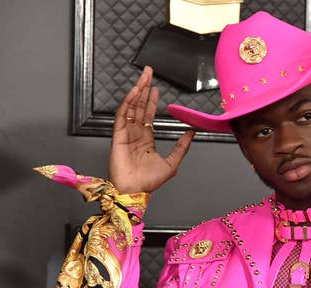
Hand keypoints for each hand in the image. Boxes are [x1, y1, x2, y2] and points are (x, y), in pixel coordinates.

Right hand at [109, 66, 194, 192]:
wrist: (136, 191)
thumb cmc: (149, 182)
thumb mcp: (172, 163)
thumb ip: (181, 147)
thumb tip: (191, 133)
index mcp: (146, 141)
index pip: (148, 116)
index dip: (151, 101)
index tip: (156, 89)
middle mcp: (135, 135)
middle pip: (139, 107)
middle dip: (144, 90)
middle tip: (148, 74)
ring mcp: (126, 134)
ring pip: (131, 108)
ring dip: (137, 92)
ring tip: (143, 78)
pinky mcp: (118, 136)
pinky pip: (122, 115)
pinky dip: (128, 103)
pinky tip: (134, 92)